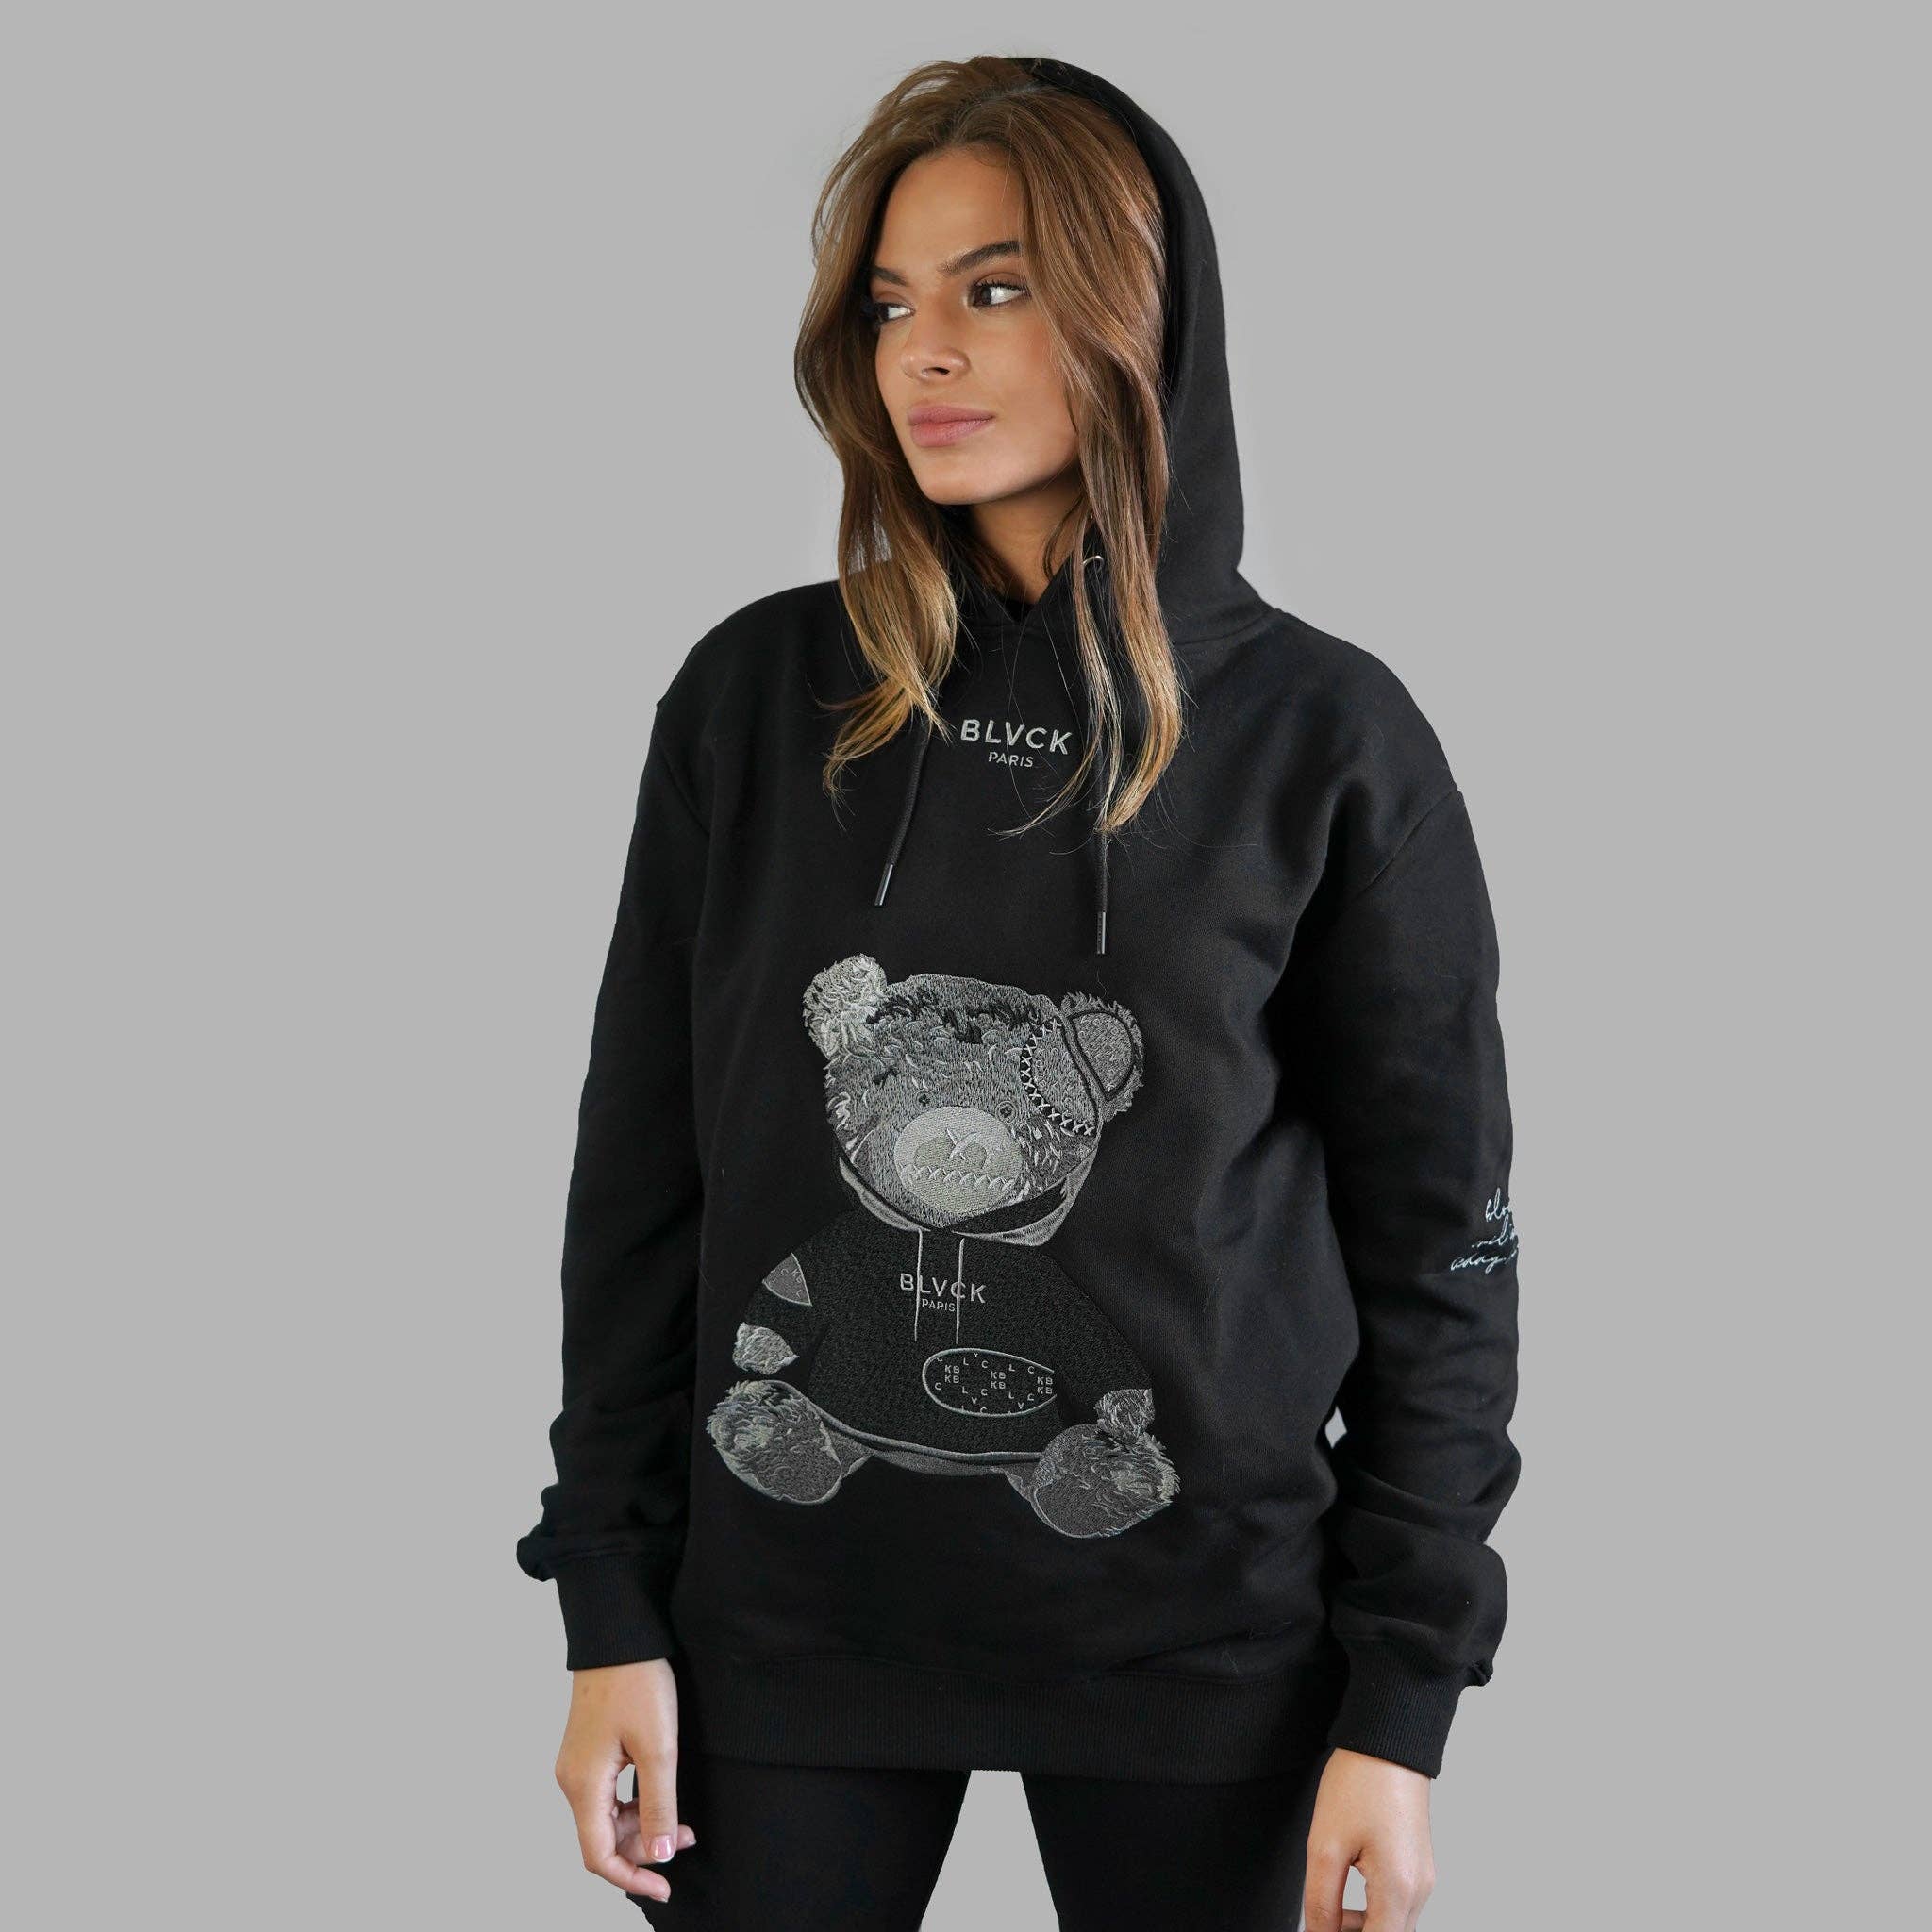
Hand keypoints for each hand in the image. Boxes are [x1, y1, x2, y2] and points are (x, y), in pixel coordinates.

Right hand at [554, 1659, 695, 1902]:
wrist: (620, 1632)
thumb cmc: (636, 1682)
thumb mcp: (658, 1747)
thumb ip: (658, 1805)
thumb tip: (661, 1854)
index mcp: (583, 1784)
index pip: (598, 1855)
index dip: (632, 1877)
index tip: (666, 1887)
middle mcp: (572, 1780)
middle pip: (601, 1839)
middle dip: (643, 1849)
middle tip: (686, 1838)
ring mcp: (578, 1764)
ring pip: (605, 1818)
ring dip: (641, 1827)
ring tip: (682, 1820)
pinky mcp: (589, 1750)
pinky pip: (607, 1795)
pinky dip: (633, 1805)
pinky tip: (660, 1795)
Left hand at [1303, 1747, 1434, 1931]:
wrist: (1387, 1741)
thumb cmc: (1359, 1782)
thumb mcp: (1325, 1845)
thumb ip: (1321, 1902)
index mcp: (1399, 1889)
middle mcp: (1419, 1890)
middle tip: (1322, 1922)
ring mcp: (1422, 1879)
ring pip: (1393, 1926)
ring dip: (1362, 1927)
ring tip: (1329, 1906)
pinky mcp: (1417, 1867)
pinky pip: (1397, 1905)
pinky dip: (1373, 1910)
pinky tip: (1345, 1892)